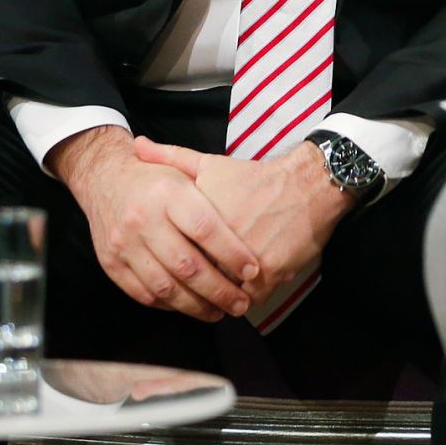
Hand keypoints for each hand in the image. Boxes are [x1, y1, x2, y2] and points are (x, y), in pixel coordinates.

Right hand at [50, 126, 259, 321]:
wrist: (104, 179)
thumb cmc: (156, 177)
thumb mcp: (185, 170)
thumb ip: (215, 192)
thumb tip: (251, 220)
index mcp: (168, 193)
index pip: (205, 229)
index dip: (231, 253)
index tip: (252, 271)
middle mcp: (144, 219)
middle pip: (186, 265)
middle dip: (218, 290)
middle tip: (241, 303)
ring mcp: (124, 245)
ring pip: (165, 286)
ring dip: (196, 306)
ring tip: (219, 312)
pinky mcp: (112, 265)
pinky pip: (144, 294)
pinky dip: (169, 305)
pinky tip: (189, 306)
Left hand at [133, 137, 351, 300]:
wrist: (307, 184)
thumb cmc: (255, 178)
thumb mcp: (211, 164)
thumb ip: (172, 158)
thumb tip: (138, 144)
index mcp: (201, 222)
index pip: (176, 260)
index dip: (173, 269)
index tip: (174, 271)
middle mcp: (222, 246)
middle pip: (199, 282)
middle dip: (196, 291)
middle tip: (197, 292)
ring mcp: (248, 264)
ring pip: (224, 296)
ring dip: (223, 298)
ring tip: (221, 295)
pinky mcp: (272, 275)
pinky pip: (252, 300)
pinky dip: (248, 298)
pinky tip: (245, 290)